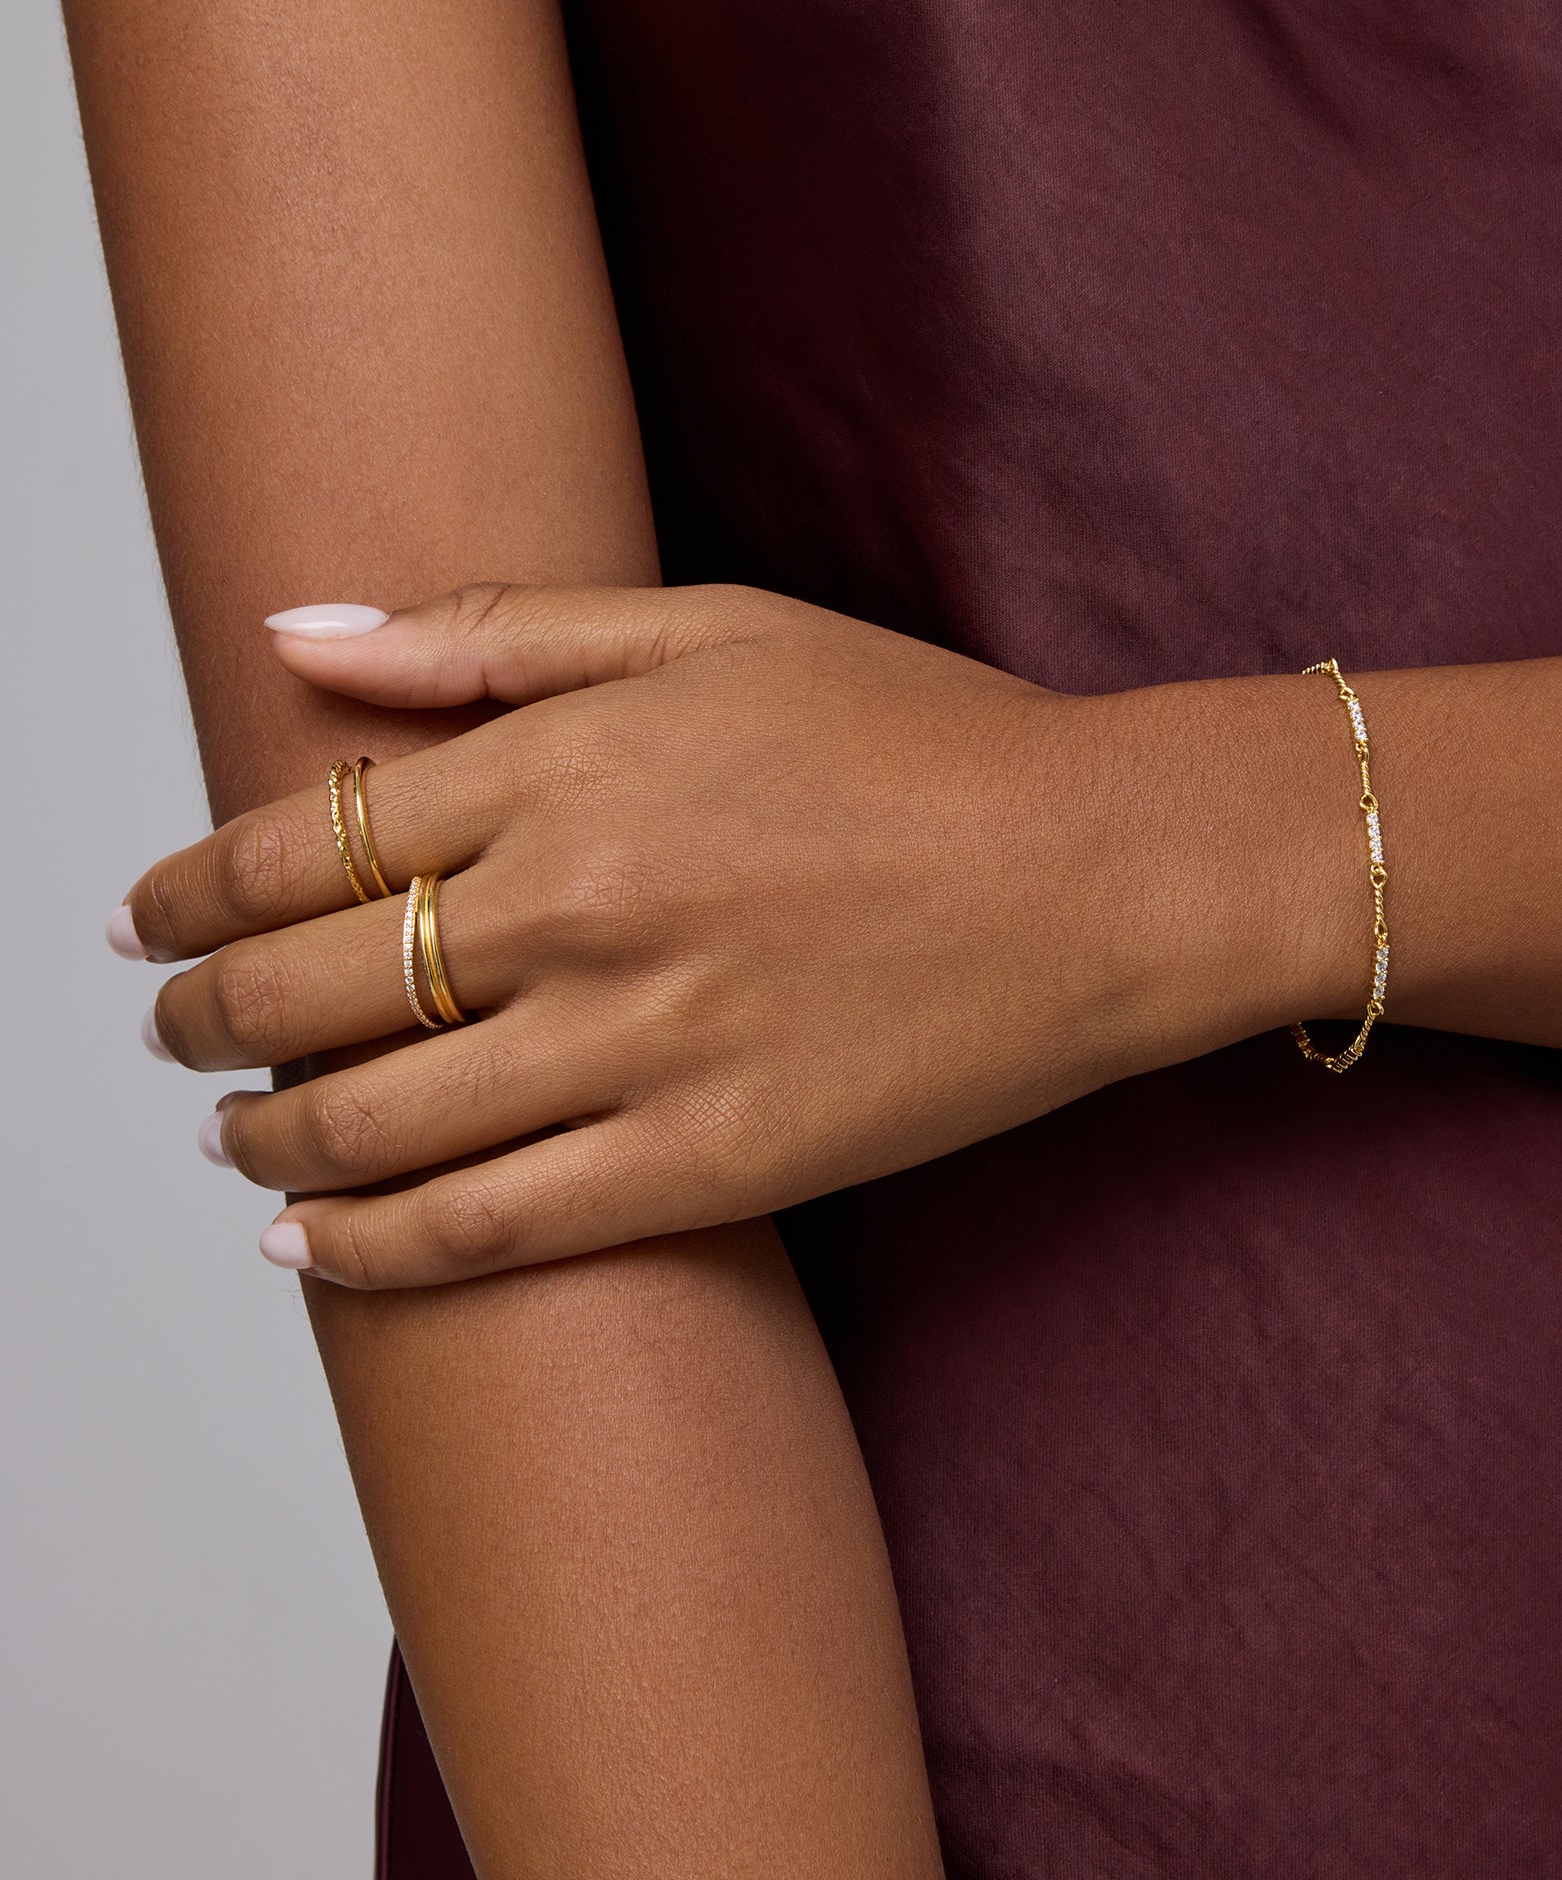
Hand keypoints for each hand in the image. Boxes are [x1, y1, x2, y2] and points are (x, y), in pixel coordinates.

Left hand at [120, 584, 1360, 1287]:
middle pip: (307, 985)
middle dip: (200, 1013)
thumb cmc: (924, 740)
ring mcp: (636, 1047)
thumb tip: (300, 634)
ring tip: (229, 1137)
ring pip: (371, 1123)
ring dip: (264, 1137)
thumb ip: (498, 632)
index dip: (191, 888)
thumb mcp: (716, 627)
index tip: (145, 914)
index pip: (304, 840)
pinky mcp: (705, 1165)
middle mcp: (576, 907)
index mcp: (566, 765)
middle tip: (169, 1026)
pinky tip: (308, 1249)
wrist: (1099, 875)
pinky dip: (370, 1251)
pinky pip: (486, 1230)